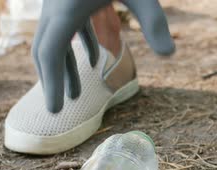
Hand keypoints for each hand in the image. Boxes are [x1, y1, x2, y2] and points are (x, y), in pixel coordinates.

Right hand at [33, 0, 174, 112]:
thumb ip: (154, 21)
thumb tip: (171, 55)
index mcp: (65, 9)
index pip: (50, 54)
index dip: (52, 84)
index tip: (54, 111)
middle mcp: (55, 6)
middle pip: (45, 49)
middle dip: (53, 79)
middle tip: (59, 108)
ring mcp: (61, 0)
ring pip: (56, 38)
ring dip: (67, 66)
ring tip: (79, 94)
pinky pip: (69, 25)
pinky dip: (79, 44)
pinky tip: (94, 58)